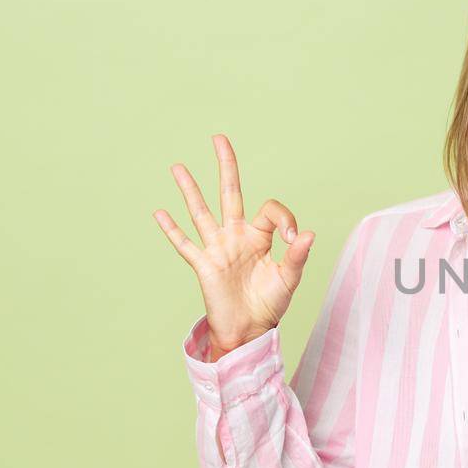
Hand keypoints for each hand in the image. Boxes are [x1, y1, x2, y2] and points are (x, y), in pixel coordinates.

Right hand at [153, 133, 314, 356]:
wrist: (250, 329)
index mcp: (260, 236)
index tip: (294, 237)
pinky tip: (159, 213)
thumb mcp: (289, 279)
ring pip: (201, 212)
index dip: (285, 218)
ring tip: (177, 167)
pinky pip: (185, 245)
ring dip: (190, 190)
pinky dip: (172, 230)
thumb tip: (308, 234)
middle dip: (226, 165)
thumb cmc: (270, 303)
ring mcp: (217, 248)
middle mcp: (236, 236)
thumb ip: (297, 256)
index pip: (269, 209)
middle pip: (229, 193)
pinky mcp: (204, 265)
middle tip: (219, 138)